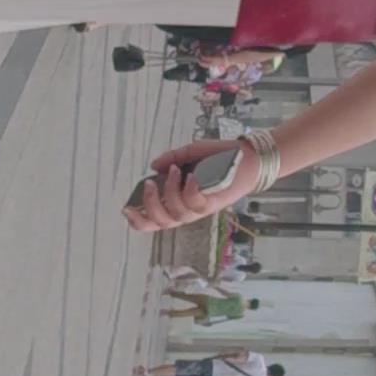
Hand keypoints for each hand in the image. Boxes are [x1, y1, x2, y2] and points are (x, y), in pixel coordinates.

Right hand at [123, 139, 259, 233]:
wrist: (249, 156)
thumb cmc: (221, 156)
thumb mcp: (192, 153)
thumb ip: (172, 158)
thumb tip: (153, 166)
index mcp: (180, 201)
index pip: (155, 220)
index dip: (138, 219)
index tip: (126, 208)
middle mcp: (188, 210)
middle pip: (162, 222)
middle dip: (150, 205)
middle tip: (149, 184)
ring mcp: (201, 208)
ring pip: (177, 214)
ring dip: (170, 193)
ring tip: (174, 172)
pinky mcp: (214, 204)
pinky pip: (196, 205)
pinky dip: (189, 191)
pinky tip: (191, 177)